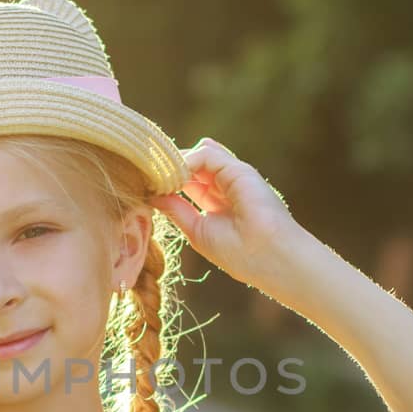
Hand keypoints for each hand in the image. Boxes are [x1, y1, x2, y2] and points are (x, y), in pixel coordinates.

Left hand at [148, 138, 302, 286]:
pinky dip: (186, 162)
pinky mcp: (239, 170)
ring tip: (155, 173)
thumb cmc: (237, 252)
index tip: (144, 184)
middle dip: (168, 168)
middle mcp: (226, 185)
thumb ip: (177, 210)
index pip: (188, 181)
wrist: (268, 256)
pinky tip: (173, 175)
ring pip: (198, 156)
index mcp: (217, 202)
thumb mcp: (197, 230)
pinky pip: (206, 155)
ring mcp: (233, 176)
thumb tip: (153, 195)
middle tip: (143, 172)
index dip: (167, 180)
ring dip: (175, 163)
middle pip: (192, 165)